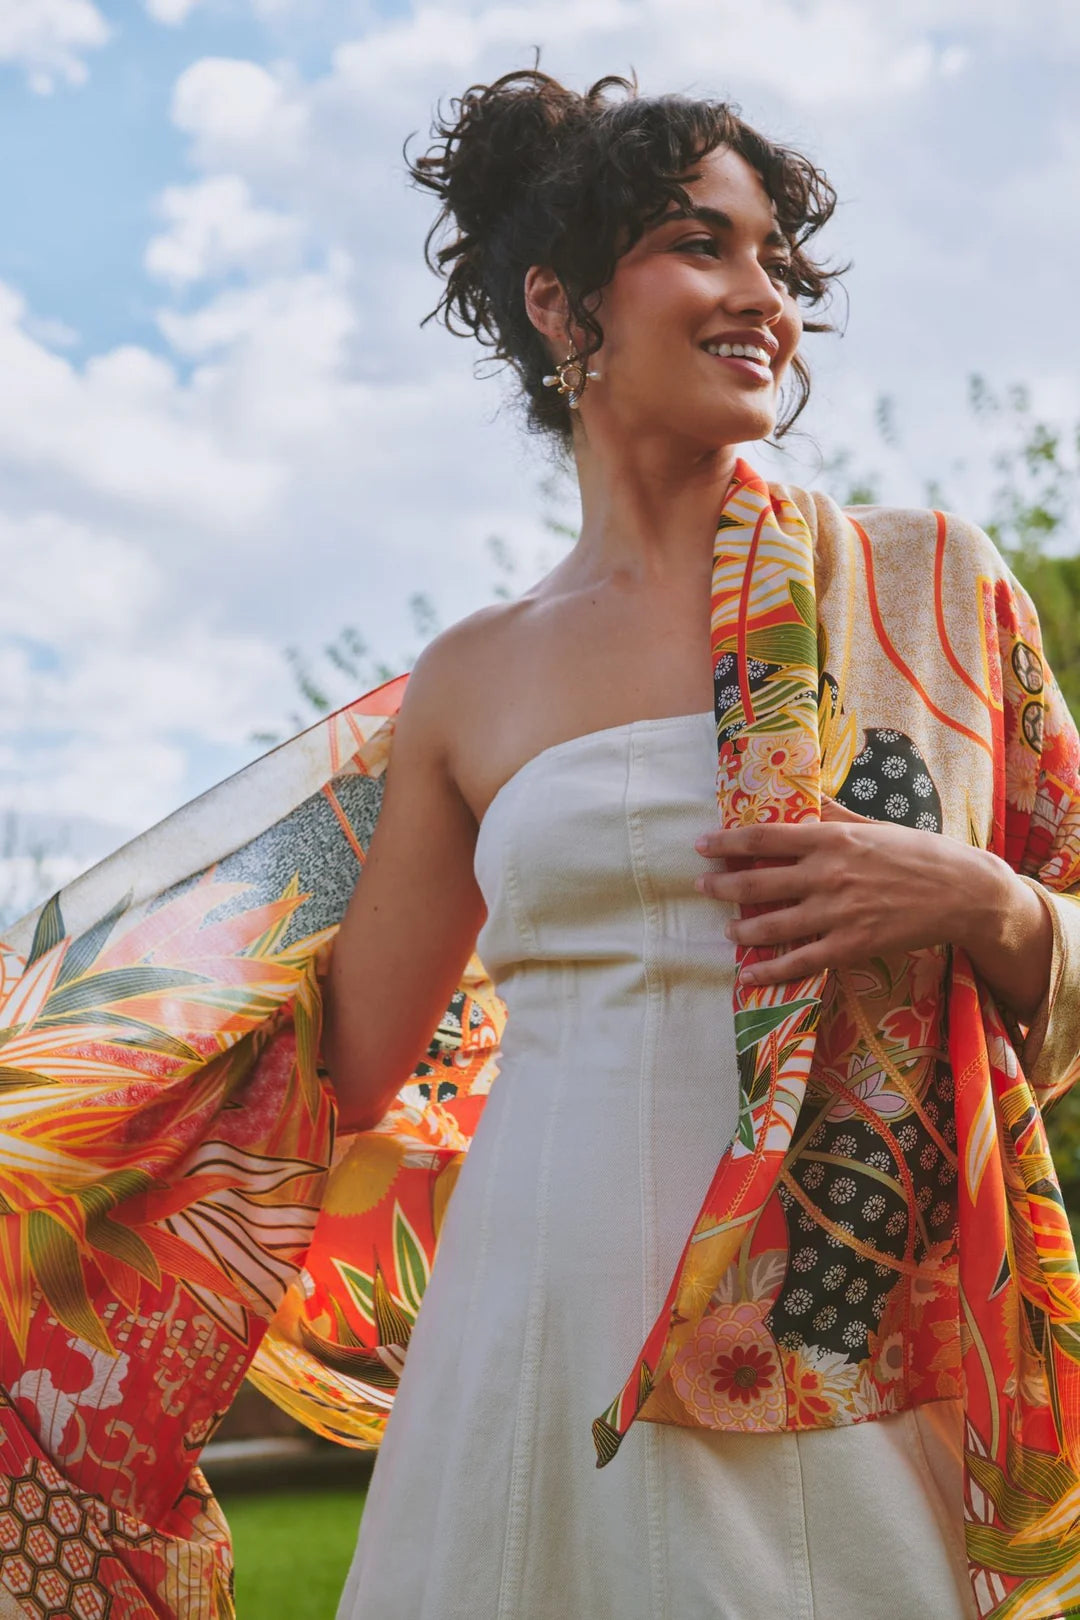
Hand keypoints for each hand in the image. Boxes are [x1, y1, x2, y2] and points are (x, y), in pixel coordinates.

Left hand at [692, 797, 1047, 1012]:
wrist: (964, 892)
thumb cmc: (920, 853)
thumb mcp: (873, 824)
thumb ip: (834, 814)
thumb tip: (802, 798)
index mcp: (831, 839)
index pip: (764, 838)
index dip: (726, 843)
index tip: (701, 845)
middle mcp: (827, 875)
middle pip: (757, 882)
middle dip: (722, 886)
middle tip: (701, 887)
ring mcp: (837, 913)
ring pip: (772, 924)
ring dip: (741, 927)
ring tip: (727, 929)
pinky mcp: (850, 946)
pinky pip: (800, 961)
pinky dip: (769, 970)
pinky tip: (748, 974)